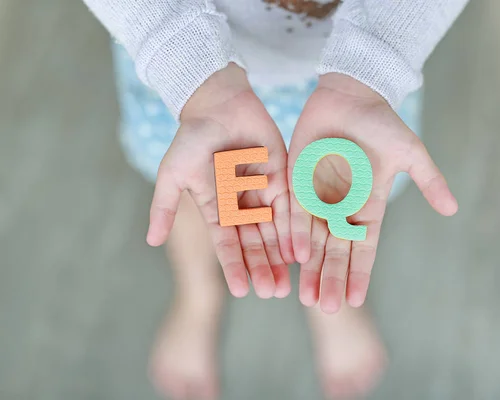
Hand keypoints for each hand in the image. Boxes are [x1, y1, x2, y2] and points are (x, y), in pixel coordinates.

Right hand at [146, 64, 293, 298]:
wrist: (217, 102)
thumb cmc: (191, 137)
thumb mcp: (173, 173)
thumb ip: (164, 207)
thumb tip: (151, 242)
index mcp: (217, 207)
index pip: (227, 243)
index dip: (234, 266)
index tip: (241, 291)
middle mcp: (241, 205)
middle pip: (254, 242)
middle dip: (262, 267)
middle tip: (272, 293)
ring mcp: (262, 191)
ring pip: (274, 230)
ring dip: (281, 255)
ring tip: (288, 281)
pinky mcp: (282, 176)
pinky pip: (291, 206)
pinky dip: (295, 227)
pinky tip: (301, 249)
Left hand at [288, 73, 457, 312]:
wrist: (350, 94)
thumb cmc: (381, 122)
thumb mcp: (410, 153)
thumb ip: (428, 181)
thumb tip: (453, 209)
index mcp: (369, 206)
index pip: (364, 248)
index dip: (359, 274)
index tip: (354, 300)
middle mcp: (342, 208)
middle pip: (337, 251)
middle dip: (331, 279)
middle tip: (326, 308)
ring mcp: (319, 197)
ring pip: (314, 240)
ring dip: (311, 268)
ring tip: (306, 297)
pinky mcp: (298, 182)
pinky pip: (297, 214)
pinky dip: (297, 235)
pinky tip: (295, 258)